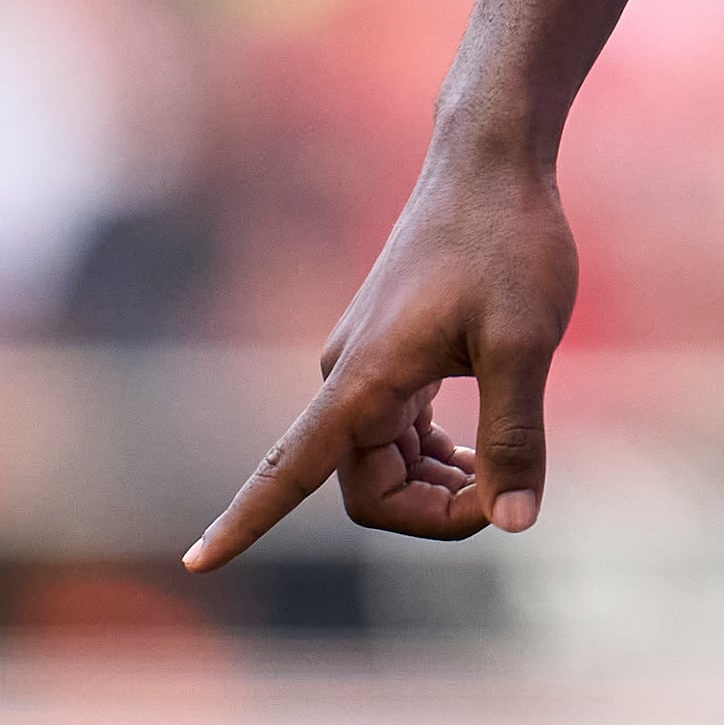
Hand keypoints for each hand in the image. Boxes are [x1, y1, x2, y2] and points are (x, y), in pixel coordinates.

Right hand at [183, 142, 578, 565]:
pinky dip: (440, 454)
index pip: (285, 472)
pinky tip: (485, 450)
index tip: (197, 564)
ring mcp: (369, 364)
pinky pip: (400, 432)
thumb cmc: (507, 241)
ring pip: (387, 463)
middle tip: (509, 493)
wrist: (494, 160)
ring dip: (440, 484)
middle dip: (433, 510)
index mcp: (362, 381)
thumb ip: (516, 436)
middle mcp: (349, 377)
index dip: (243, 523)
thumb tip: (514, 523)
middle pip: (370, 489)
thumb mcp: (526, 343)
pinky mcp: (393, 352)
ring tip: (505, 470)